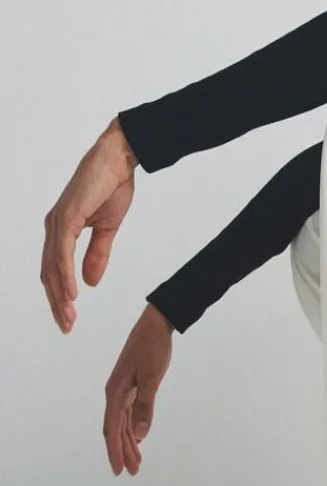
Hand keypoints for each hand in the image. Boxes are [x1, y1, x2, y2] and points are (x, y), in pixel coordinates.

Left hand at [41, 119, 138, 332]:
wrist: (119, 158)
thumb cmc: (113, 186)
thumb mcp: (108, 228)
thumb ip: (97, 255)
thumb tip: (89, 283)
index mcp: (61, 229)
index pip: (55, 270)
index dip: (59, 296)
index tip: (68, 318)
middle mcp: (53, 227)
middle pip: (48, 273)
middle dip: (56, 302)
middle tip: (66, 326)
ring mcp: (57, 222)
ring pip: (53, 267)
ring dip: (60, 294)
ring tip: (68, 317)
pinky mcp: (67, 217)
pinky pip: (62, 253)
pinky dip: (66, 275)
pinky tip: (72, 293)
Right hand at [104, 303, 173, 476]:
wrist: (156, 324)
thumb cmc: (153, 347)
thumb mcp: (153, 376)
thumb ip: (146, 405)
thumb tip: (140, 435)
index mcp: (115, 391)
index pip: (112, 428)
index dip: (114, 450)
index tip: (119, 470)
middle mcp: (115, 393)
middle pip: (116, 429)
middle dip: (123, 451)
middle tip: (131, 473)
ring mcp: (123, 390)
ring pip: (123, 423)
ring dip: (129, 442)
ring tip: (137, 463)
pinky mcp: (132, 387)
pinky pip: (129, 413)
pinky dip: (133, 428)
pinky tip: (138, 439)